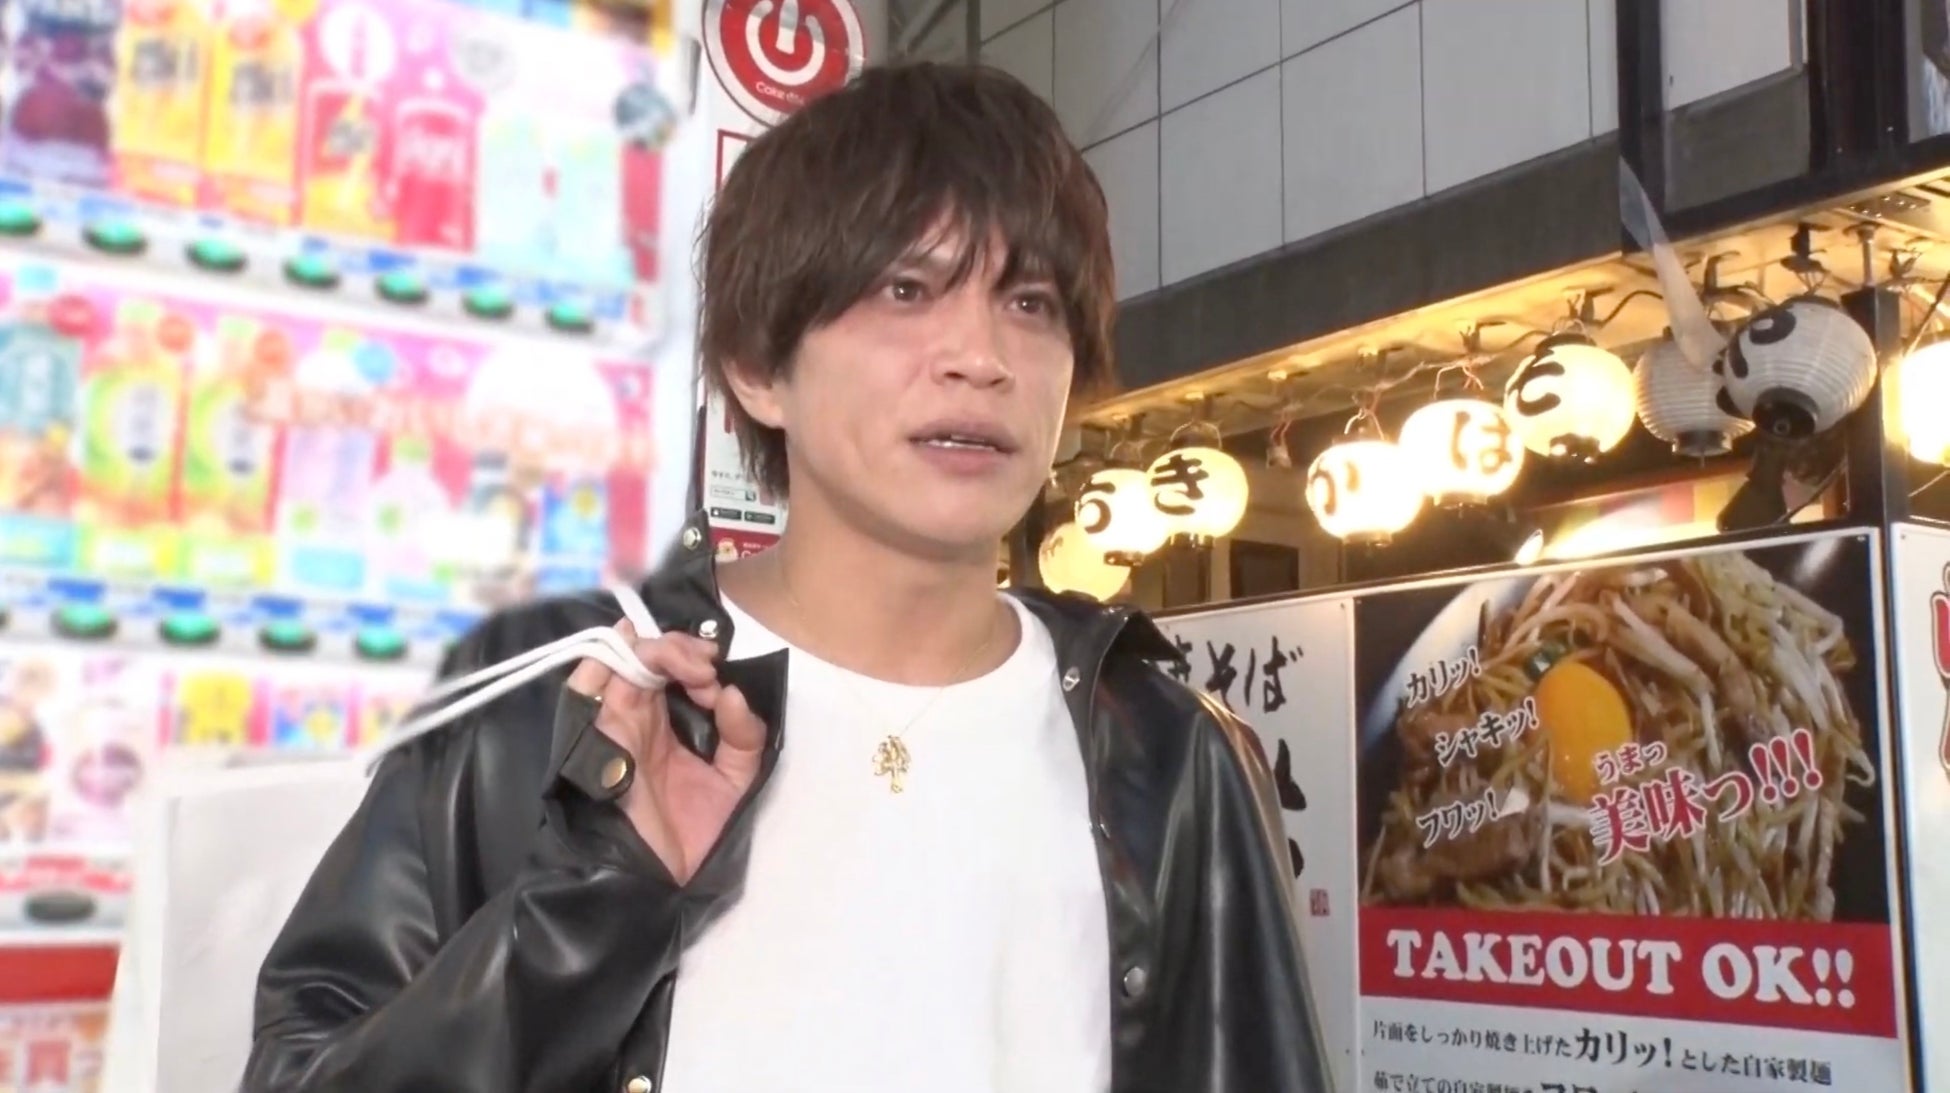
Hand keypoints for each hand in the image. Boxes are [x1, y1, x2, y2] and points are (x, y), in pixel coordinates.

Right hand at [564, 621, 766, 883]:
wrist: (665, 879)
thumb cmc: (694, 832)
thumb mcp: (736, 776)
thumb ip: (743, 735)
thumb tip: (733, 693)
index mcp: (666, 722)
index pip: (673, 668)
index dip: (696, 660)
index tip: (719, 679)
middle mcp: (638, 716)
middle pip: (646, 656)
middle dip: (679, 649)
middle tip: (707, 668)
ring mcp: (615, 723)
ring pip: (621, 660)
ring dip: (657, 651)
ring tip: (691, 666)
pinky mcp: (598, 736)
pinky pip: (587, 687)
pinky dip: (607, 660)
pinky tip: (637, 651)